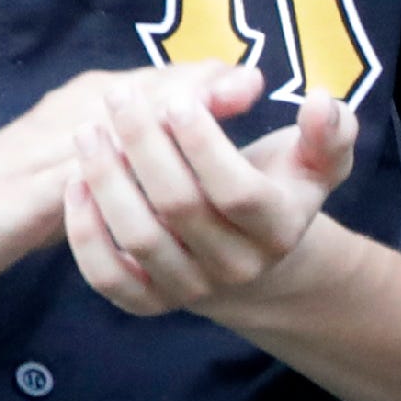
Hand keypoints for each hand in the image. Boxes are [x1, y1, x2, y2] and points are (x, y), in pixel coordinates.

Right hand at [0, 63, 243, 295]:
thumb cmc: (6, 195)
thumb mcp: (76, 169)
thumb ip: (128, 154)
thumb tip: (187, 147)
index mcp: (78, 111)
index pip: (149, 87)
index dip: (202, 82)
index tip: (255, 79)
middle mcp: (65, 121)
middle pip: (138, 97)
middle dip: (194, 90)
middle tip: (249, 83)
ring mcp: (45, 155)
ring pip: (114, 131)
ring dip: (165, 121)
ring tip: (215, 117)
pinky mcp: (26, 196)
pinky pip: (77, 182)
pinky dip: (115, 175)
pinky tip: (150, 184)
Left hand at [63, 73, 356, 317]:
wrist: (249, 254)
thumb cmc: (275, 187)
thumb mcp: (311, 161)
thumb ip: (326, 134)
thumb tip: (322, 103)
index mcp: (280, 229)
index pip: (236, 191)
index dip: (202, 144)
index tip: (176, 98)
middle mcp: (238, 267)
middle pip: (180, 207)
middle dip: (144, 145)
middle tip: (120, 98)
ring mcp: (192, 289)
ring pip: (140, 239)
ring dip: (107, 180)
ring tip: (88, 131)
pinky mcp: (150, 303)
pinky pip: (108, 277)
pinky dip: (85, 233)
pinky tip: (74, 184)